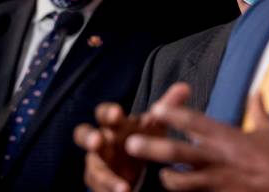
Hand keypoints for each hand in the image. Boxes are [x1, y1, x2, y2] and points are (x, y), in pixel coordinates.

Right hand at [73, 85, 190, 191]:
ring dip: (105, 177)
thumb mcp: (156, 124)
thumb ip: (167, 107)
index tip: (117, 113)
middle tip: (97, 142)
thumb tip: (185, 87)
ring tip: (124, 187)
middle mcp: (101, 141)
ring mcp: (98, 163)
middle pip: (84, 134)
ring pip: (93, 167)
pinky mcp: (99, 182)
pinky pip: (97, 188)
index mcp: (114, 124)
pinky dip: (109, 190)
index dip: (108, 112)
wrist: (137, 165)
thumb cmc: (143, 138)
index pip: (103, 113)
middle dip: (89, 137)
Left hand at [124, 83, 268, 191]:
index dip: (175, 115)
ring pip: (184, 182)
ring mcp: (222, 183)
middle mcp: (221, 160)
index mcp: (231, 138)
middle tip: (130, 144)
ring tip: (157, 176)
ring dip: (168, 179)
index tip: (155, 109)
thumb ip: (259, 111)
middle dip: (154, 148)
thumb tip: (256, 92)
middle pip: (181, 153)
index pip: (197, 123)